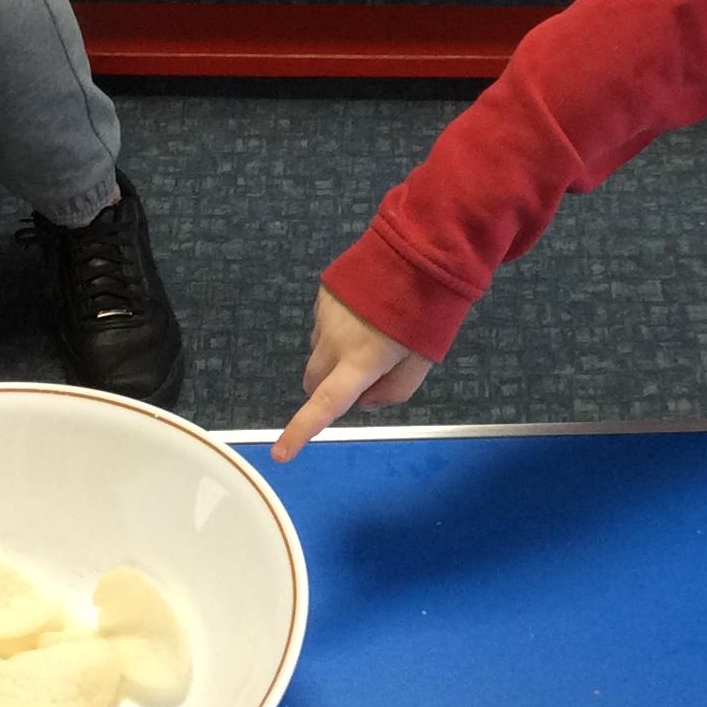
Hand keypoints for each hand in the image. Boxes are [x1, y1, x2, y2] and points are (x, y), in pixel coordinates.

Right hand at [272, 286, 431, 461]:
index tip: (281, 454)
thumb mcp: (421, 361)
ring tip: (371, 332)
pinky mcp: (322, 297)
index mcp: (361, 362)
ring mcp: (324, 317)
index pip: (325, 403)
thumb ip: (394, 391)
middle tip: (360, 376)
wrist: (418, 252)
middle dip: (327, 388)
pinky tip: (364, 311)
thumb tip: (364, 400)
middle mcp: (334, 342)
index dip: (302, 430)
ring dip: (334, 356)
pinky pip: (322, 326)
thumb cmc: (426, 314)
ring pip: (319, 352)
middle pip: (313, 381)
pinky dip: (337, 330)